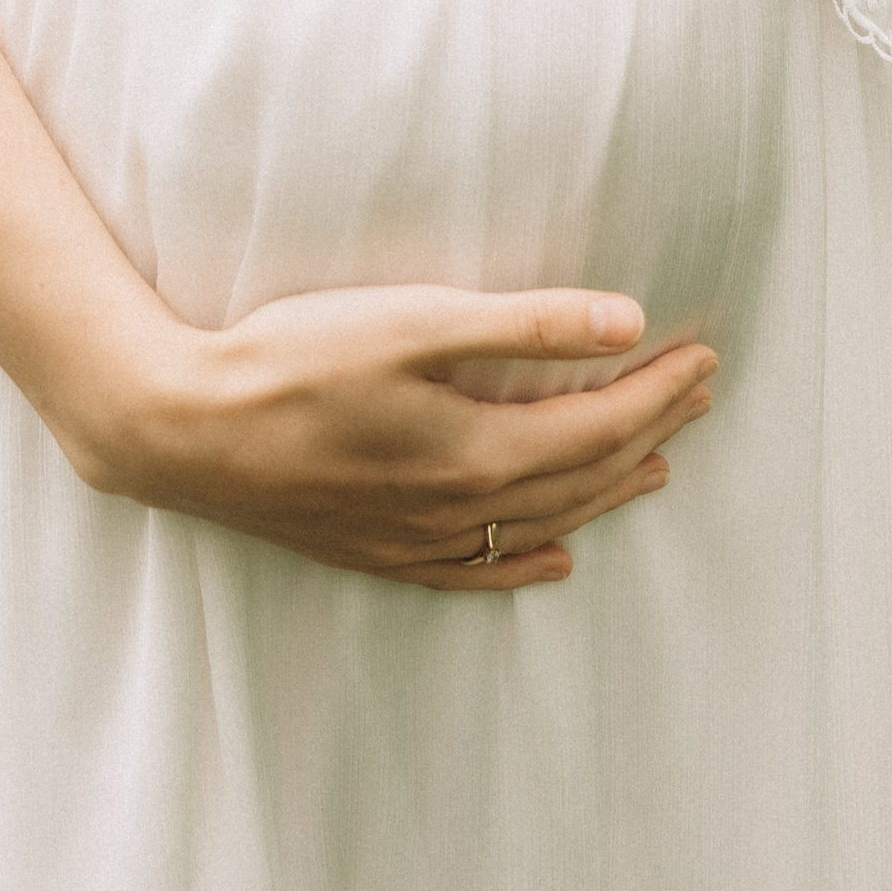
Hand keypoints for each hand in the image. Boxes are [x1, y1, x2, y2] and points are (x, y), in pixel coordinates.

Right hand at [78, 281, 718, 591]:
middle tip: (700, 394)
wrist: (186, 428)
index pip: (603, 423)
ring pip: (544, 522)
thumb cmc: (295, 359)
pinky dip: (530, 562)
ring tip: (658, 465)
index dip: (660, 391)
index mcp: (481, 452)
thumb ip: (525, 324)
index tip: (705, 356)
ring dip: (607, 491)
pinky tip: (556, 559)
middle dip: (651, 431)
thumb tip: (629, 321)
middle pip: (585, 473)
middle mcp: (461, 510)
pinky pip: (479, 570)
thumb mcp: (417, 320)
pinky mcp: (378, 552)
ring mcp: (419, 540)